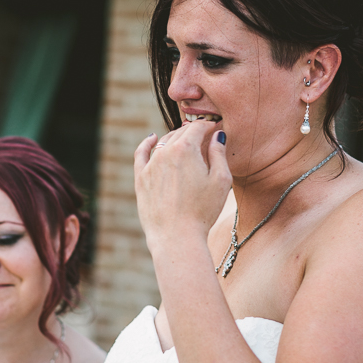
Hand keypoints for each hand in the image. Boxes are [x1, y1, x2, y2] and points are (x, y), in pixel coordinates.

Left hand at [134, 123, 231, 251]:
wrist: (176, 236)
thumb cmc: (203, 210)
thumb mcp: (221, 180)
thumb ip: (219, 153)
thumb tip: (217, 135)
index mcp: (186, 148)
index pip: (198, 127)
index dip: (209, 125)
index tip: (216, 128)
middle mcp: (165, 151)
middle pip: (181, 133)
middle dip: (194, 131)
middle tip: (205, 135)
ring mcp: (150, 164)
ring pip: (164, 142)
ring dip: (176, 138)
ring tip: (186, 140)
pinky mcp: (141, 178)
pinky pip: (141, 153)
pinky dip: (147, 143)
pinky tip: (152, 138)